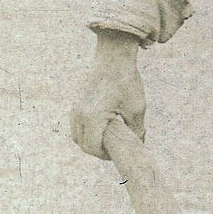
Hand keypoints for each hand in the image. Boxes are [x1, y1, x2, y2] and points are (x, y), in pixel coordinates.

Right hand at [70, 30, 146, 158]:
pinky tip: (103, 129)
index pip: (93, 148)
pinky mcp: (76, 103)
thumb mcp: (137, 109)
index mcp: (92, 116)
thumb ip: (136, 131)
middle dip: (98, 150)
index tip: (118, 154)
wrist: (113, 58)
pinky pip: (77, 126)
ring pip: (77, 136)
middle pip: (83, 145)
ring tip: (109, 140)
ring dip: (91, 142)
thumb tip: (136, 146)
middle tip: (115, 150)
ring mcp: (75, 108)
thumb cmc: (127, 82)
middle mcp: (79, 113)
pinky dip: (87, 132)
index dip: (105, 156)